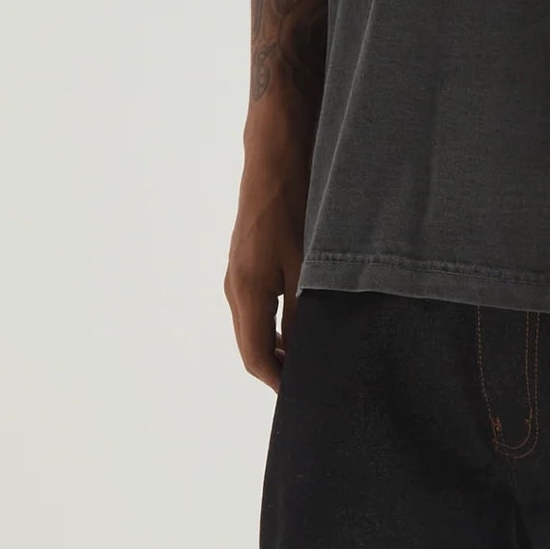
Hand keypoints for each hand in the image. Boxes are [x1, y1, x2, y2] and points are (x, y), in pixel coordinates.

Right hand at [225, 156, 308, 392]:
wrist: (275, 153)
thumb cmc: (294, 204)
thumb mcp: (306, 262)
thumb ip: (304, 309)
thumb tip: (306, 350)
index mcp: (247, 292)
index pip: (256, 356)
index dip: (279, 381)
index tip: (306, 395)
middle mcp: (235, 287)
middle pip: (251, 345)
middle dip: (279, 367)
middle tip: (314, 378)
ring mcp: (237, 272)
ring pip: (254, 324)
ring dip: (278, 343)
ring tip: (314, 350)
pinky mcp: (245, 258)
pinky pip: (256, 304)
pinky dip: (275, 320)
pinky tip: (304, 315)